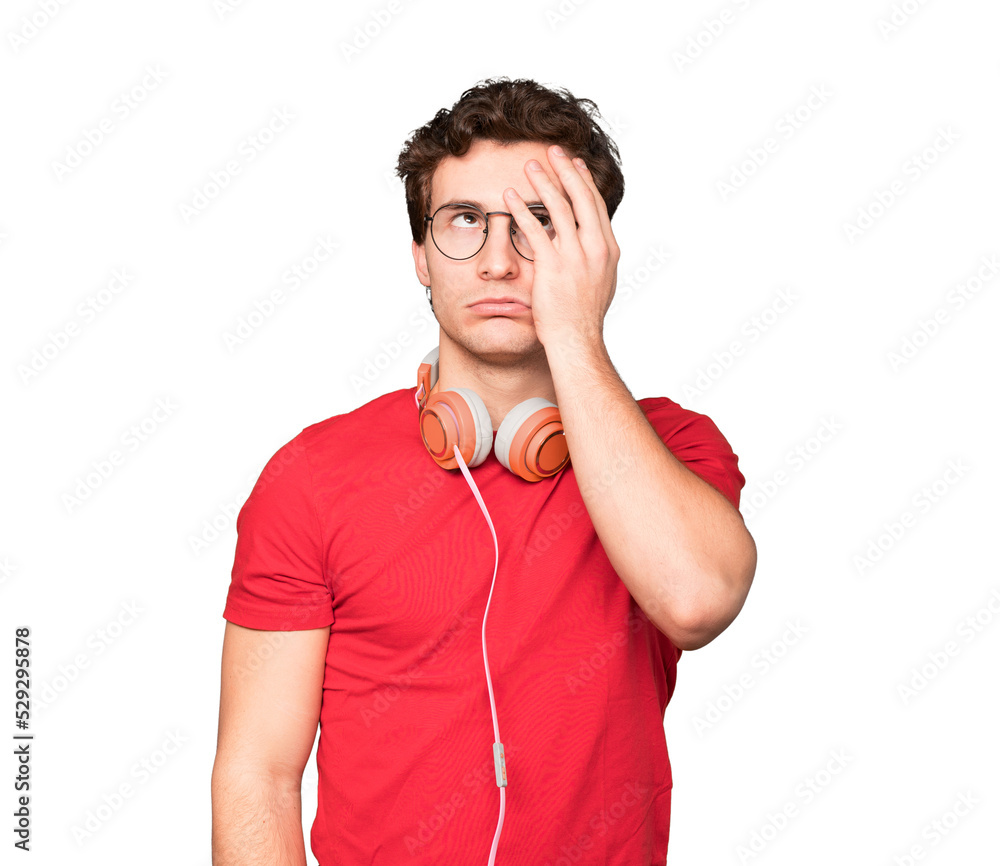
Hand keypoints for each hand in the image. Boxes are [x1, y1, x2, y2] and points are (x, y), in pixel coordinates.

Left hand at [503, 145, 620, 352]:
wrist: (577, 341)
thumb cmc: (583, 319)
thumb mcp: (599, 282)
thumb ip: (593, 258)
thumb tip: (587, 244)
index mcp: (607, 251)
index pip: (596, 206)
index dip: (584, 182)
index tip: (574, 164)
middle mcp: (595, 249)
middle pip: (581, 198)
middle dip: (565, 170)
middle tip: (552, 150)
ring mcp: (575, 258)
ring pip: (559, 208)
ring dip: (543, 182)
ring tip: (529, 164)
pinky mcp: (552, 267)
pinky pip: (534, 230)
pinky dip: (521, 210)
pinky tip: (510, 197)